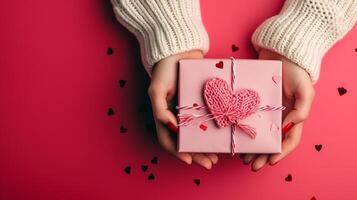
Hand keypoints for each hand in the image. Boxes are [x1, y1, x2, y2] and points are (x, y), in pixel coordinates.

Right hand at [148, 50, 218, 169]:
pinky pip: (207, 119)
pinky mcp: (200, 102)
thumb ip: (160, 110)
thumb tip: (172, 128)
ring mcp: (189, 110)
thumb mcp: (156, 90)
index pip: (169, 140)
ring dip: (206, 146)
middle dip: (197, 154)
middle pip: (186, 142)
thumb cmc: (163, 70)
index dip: (178, 152)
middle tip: (211, 162)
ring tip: (218, 155)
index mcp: (164, 116)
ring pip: (198, 134)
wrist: (179, 50)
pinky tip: (221, 136)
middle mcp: (177, 116)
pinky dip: (212, 130)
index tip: (191, 160)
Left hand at [241, 49, 314, 170]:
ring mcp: (266, 110)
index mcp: (293, 116)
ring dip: (252, 147)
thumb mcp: (305, 90)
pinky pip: (248, 119)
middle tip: (251, 164)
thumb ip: (302, 109)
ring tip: (243, 157)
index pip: (289, 140)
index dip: (281, 153)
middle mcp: (279, 116)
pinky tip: (237, 138)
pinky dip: (244, 130)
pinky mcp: (253, 102)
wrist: (280, 51)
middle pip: (271, 141)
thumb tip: (289, 125)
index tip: (270, 162)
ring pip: (259, 134)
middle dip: (262, 155)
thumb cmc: (296, 71)